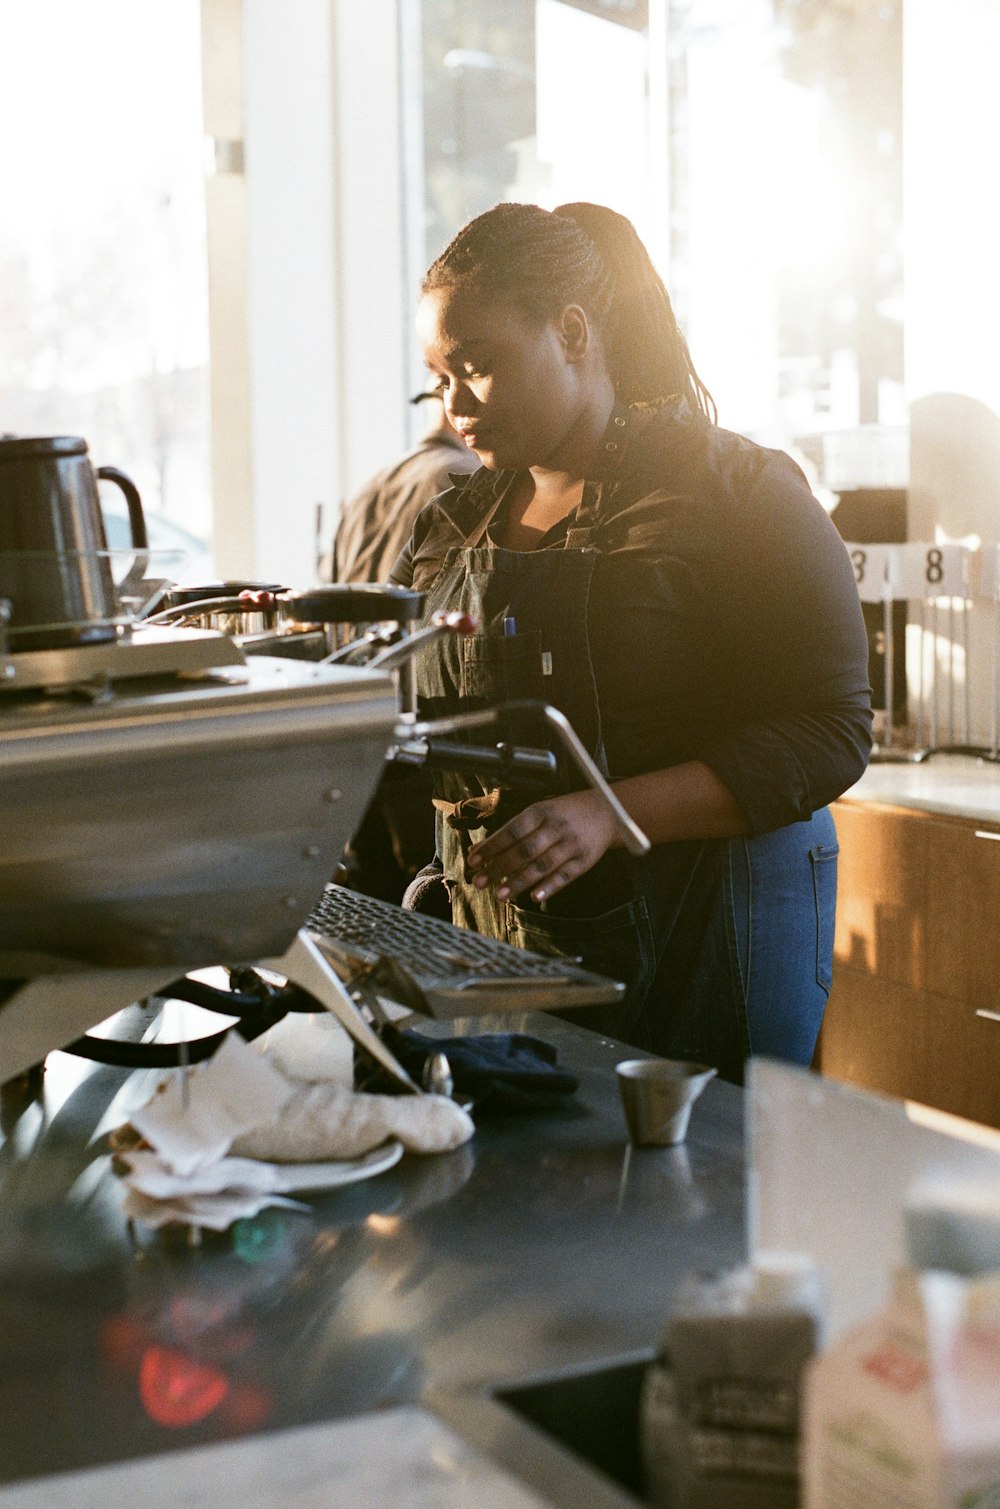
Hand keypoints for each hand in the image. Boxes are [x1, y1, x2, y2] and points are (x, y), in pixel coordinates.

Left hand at [465, 790, 618, 902]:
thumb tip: (480, 849)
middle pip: (524, 850)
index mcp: (542, 811)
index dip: (492, 847)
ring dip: (519, 881)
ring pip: (542, 866)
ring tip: (500, 894)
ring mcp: (572, 844)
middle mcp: (556, 827)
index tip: (473, 860)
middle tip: (479, 882)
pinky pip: (565, 876)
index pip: (512, 831)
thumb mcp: (541, 811)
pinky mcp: (585, 861)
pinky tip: (534, 897)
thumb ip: (513, 830)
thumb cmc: (566, 812)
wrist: (609, 811)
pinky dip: (550, 887)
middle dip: (499, 867)